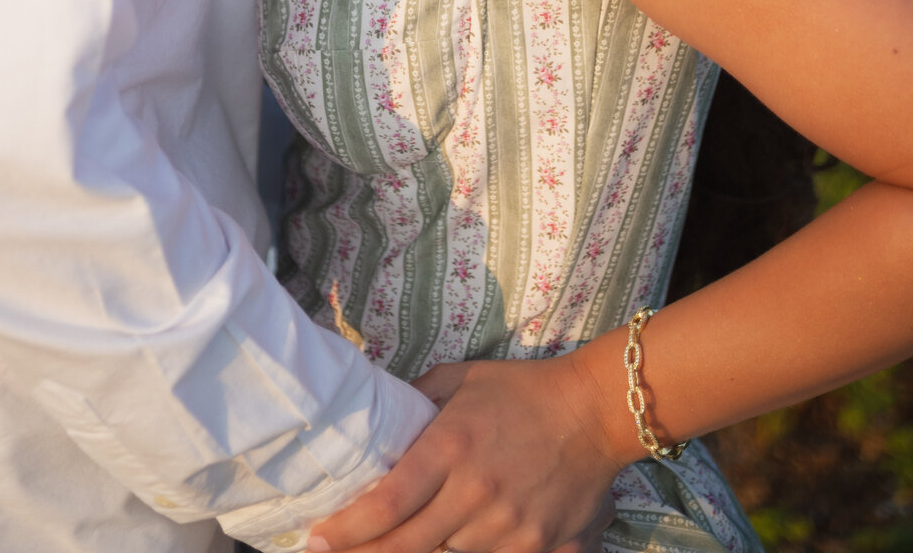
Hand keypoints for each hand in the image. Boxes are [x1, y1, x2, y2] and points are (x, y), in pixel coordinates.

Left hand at [308, 355, 623, 552]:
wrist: (595, 411)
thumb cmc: (522, 389)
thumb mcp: (461, 378)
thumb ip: (416, 397)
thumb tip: (377, 411)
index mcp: (452, 446)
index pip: (388, 501)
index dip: (348, 528)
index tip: (317, 539)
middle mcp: (476, 492)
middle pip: (407, 545)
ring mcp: (508, 526)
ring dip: (422, 549)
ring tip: (401, 537)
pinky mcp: (537, 545)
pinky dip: (466, 550)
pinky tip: (458, 536)